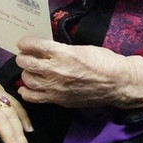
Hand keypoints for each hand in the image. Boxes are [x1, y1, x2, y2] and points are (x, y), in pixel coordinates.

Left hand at [15, 36, 142, 108]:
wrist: (118, 83)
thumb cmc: (103, 61)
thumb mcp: (80, 48)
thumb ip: (60, 49)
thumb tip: (43, 49)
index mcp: (63, 53)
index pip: (33, 45)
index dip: (25, 43)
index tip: (25, 43)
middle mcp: (56, 70)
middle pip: (26, 62)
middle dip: (23, 57)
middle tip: (26, 55)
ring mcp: (56, 87)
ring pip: (27, 79)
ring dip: (26, 72)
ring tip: (30, 70)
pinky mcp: (59, 100)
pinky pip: (34, 97)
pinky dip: (27, 91)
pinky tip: (28, 86)